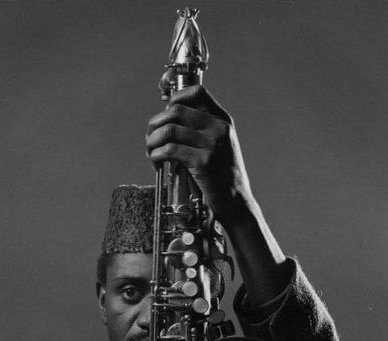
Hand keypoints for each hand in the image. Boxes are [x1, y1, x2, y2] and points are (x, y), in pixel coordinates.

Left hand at [146, 85, 252, 225]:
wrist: (236, 201)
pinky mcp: (202, 162)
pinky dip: (157, 155)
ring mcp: (211, 144)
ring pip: (169, 130)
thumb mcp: (220, 145)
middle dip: (156, 123)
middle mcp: (218, 128)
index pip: (197, 92)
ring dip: (153, 141)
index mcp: (223, 120)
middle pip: (176, 110)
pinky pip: (169, 150)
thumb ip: (203, 130)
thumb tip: (170, 121)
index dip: (175, 97)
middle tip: (151, 139)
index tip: (165, 113)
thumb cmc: (222, 176)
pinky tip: (157, 163)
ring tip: (151, 152)